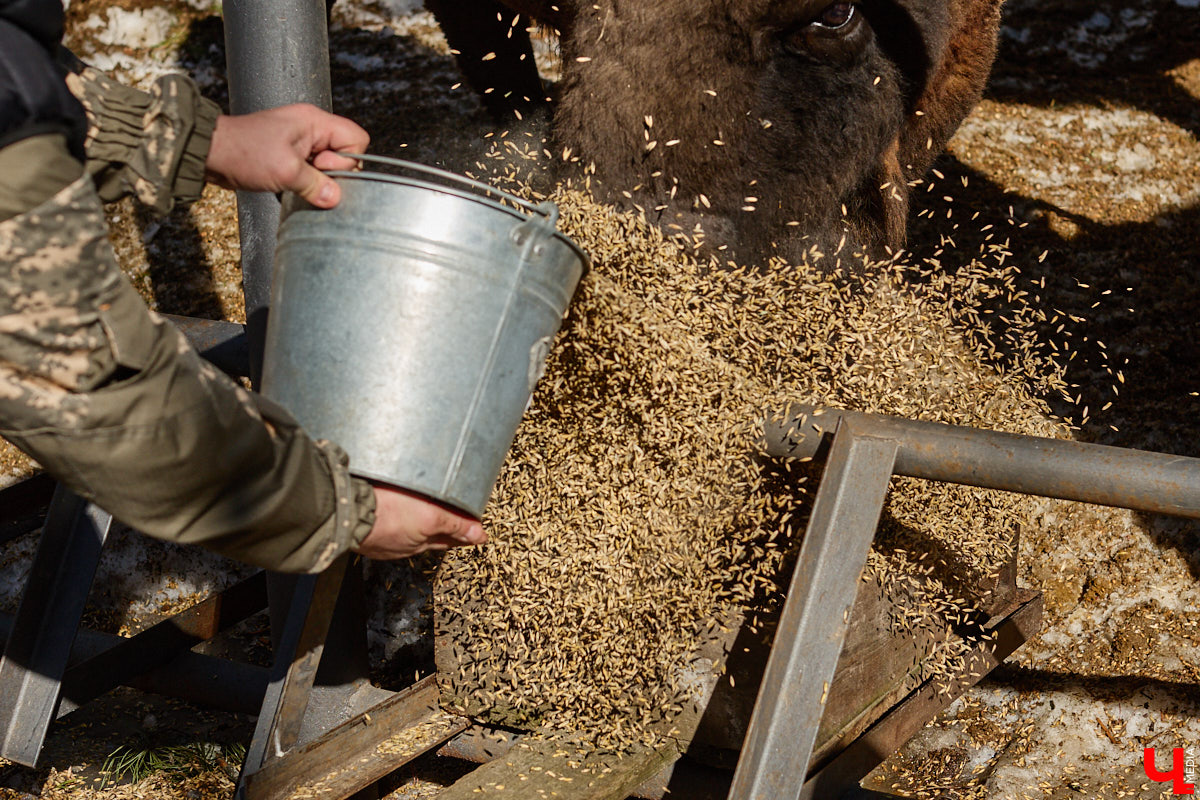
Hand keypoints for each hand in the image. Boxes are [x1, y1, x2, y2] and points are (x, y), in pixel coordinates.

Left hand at [204, 103, 368, 207]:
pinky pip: (310, 172)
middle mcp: (311, 129)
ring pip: (327, 167)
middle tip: (306, 176)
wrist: (209, 152)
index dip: (347, 160)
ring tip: (293, 181)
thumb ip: (316, 185)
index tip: (322, 168)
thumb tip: (336, 198)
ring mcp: (300, 143)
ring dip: (315, 181)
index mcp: (315, 121)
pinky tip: (288, 186)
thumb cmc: (244, 152)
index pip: (356, 139)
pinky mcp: (289, 156)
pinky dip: (304, 183)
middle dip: (331, 173)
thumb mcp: (285, 171)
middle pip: (344, 154)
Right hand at [352, 484, 487, 559]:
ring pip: (408, 529)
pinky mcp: (366, 528)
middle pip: (431, 535)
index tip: (476, 530)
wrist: (345, 513)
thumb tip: (479, 536)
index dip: (463, 532)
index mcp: (419, 542)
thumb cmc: (385, 516)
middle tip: (458, 520)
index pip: (449, 539)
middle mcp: (401, 544)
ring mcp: (382, 538)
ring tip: (426, 510)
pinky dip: (395, 516)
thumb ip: (454, 524)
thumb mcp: (429, 517)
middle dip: (444, 528)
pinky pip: (387, 522)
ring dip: (417, 520)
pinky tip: (394, 507)